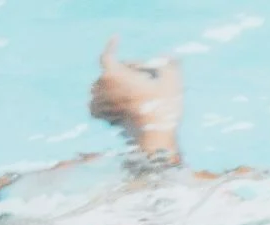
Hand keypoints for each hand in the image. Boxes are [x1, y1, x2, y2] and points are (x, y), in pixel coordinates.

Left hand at [89, 36, 183, 156]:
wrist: (154, 141)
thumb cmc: (162, 110)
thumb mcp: (172, 81)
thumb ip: (169, 63)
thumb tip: (167, 57)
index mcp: (114, 74)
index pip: (108, 55)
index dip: (112, 45)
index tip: (117, 37)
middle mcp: (102, 88)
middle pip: (111, 72)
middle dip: (126, 72)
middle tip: (145, 79)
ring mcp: (101, 105)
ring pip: (103, 88)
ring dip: (114, 87)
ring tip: (133, 93)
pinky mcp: (103, 119)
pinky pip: (97, 105)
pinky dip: (105, 103)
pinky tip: (116, 106)